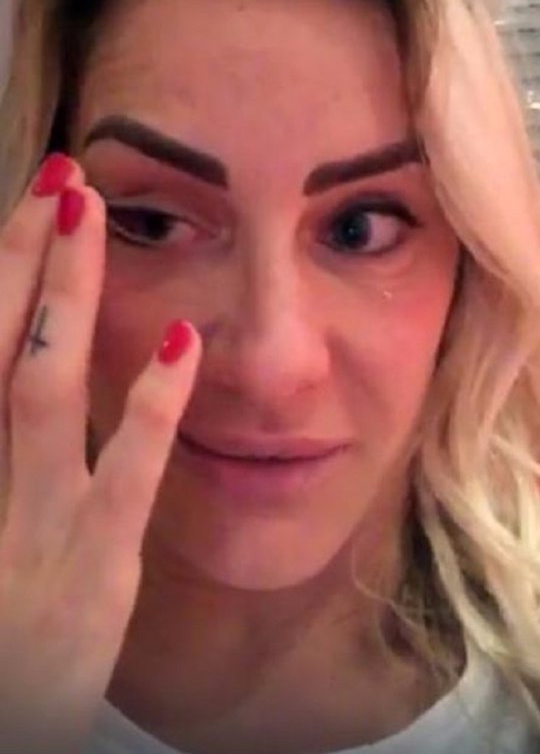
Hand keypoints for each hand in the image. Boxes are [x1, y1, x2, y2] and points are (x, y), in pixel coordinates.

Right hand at [0, 154, 200, 753]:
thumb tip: (31, 346)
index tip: (30, 201)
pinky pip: (121, 476)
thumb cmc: (1, 612)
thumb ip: (9, 434)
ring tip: (90, 215)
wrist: (1, 728)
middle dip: (21, 256)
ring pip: (37, 388)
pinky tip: (182, 341)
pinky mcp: (89, 571)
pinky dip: (149, 406)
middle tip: (59, 179)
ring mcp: (27, 528)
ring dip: (66, 293)